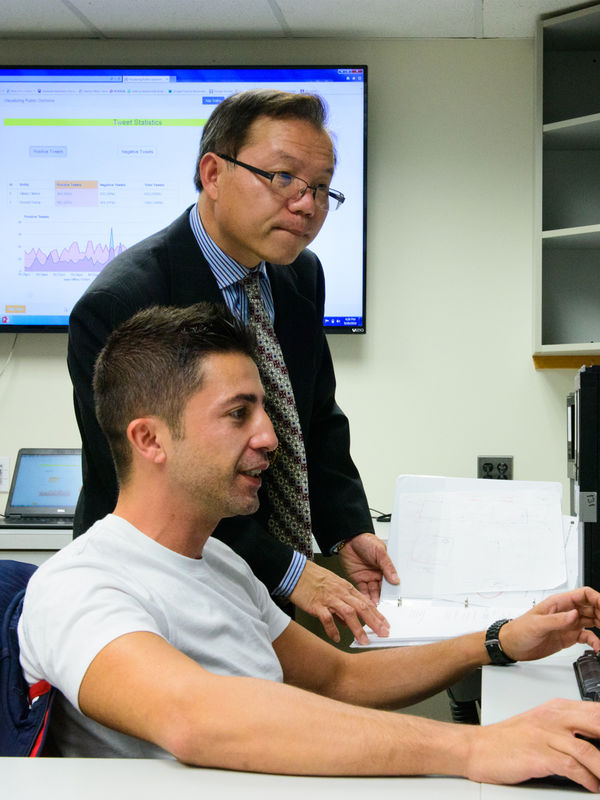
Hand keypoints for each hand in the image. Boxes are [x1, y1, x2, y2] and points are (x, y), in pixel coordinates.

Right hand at [288, 559, 389, 644]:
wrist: (295, 571)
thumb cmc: (312, 578)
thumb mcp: (333, 587)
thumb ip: (343, 603)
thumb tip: (349, 622)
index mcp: (345, 588)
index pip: (366, 602)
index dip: (377, 614)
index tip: (385, 625)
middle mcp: (340, 592)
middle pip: (362, 607)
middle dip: (374, 622)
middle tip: (383, 633)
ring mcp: (329, 598)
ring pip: (348, 613)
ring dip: (358, 628)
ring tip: (364, 641)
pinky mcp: (316, 604)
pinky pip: (327, 618)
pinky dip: (332, 629)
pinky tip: (336, 638)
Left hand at [338, 532, 398, 603]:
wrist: (348, 539)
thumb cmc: (365, 541)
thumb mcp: (380, 552)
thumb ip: (387, 566)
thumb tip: (396, 579)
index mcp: (385, 567)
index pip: (391, 581)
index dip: (393, 590)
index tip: (395, 599)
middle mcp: (378, 573)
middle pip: (383, 588)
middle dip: (384, 597)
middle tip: (386, 606)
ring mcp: (368, 577)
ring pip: (373, 591)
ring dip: (375, 599)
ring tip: (377, 607)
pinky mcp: (358, 579)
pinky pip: (362, 590)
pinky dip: (365, 597)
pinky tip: (368, 603)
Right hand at [465, 699, 599, 790]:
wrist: (477, 747)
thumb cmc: (509, 739)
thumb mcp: (541, 724)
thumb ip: (568, 728)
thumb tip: (594, 739)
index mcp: (556, 708)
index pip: (596, 711)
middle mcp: (552, 718)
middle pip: (596, 723)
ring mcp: (545, 736)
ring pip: (588, 751)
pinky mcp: (538, 756)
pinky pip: (572, 768)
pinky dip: (588, 779)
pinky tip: (592, 786)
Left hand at [500, 586, 599, 662]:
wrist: (512, 645)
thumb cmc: (519, 630)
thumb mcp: (537, 624)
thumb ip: (556, 620)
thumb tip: (574, 614)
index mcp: (558, 603)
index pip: (584, 594)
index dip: (598, 599)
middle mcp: (566, 612)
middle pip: (592, 607)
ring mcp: (568, 624)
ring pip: (593, 620)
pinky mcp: (569, 636)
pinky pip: (587, 636)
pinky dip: (595, 641)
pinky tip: (598, 646)